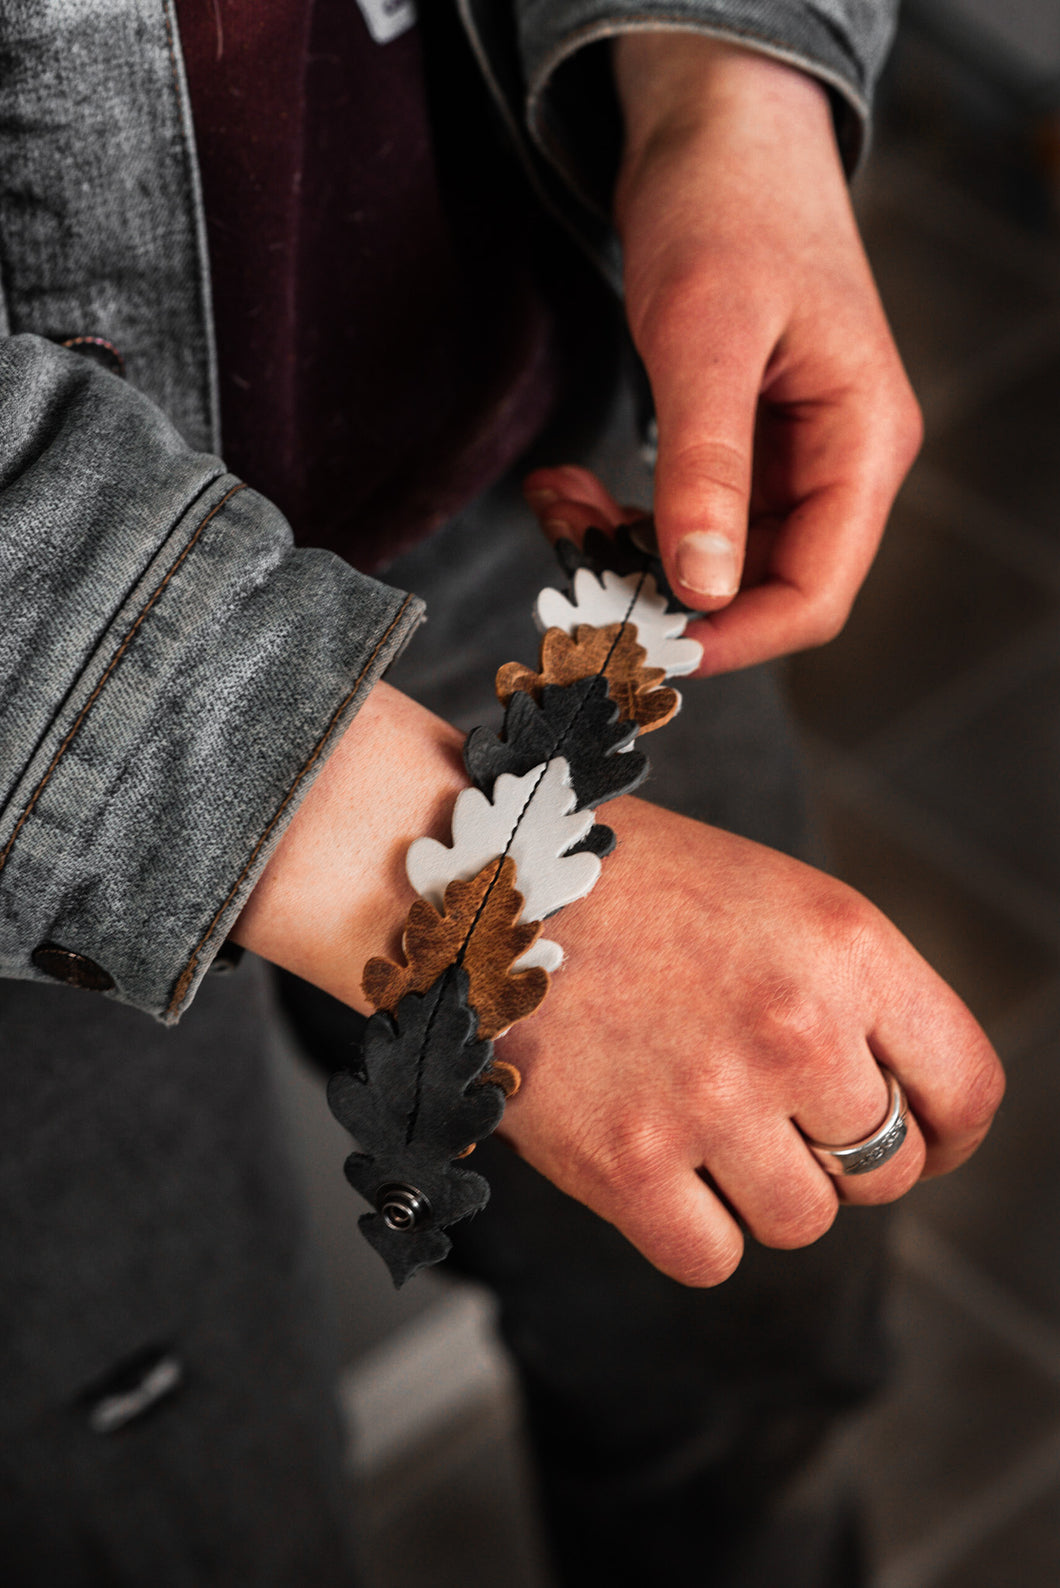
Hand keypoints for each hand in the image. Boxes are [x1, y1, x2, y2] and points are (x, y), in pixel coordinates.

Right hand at [497, 796, 1002, 1284]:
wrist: (485, 884)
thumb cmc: (635, 885)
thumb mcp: (777, 899)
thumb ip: (855, 996)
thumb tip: (904, 1110)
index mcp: (847, 946)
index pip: (966, 1087)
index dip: (949, 1130)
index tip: (920, 1138)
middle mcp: (794, 1028)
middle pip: (886, 1167)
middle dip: (842, 1156)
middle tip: (774, 1113)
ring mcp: (710, 1101)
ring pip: (803, 1222)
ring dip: (763, 1190)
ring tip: (701, 1122)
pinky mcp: (625, 1165)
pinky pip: (712, 1256)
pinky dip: (690, 1227)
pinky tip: (654, 1160)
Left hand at [526, 35, 921, 675]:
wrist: (713, 125)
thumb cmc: (727, 204)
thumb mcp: (708, 338)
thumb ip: (708, 468)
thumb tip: (706, 586)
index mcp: (862, 443)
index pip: (816, 594)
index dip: (733, 639)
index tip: (642, 644)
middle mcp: (837, 460)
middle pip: (761, 587)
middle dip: (664, 593)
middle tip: (574, 564)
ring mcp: (790, 454)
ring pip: (714, 559)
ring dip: (631, 555)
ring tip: (560, 508)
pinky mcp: (741, 442)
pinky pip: (688, 515)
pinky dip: (625, 518)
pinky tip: (568, 489)